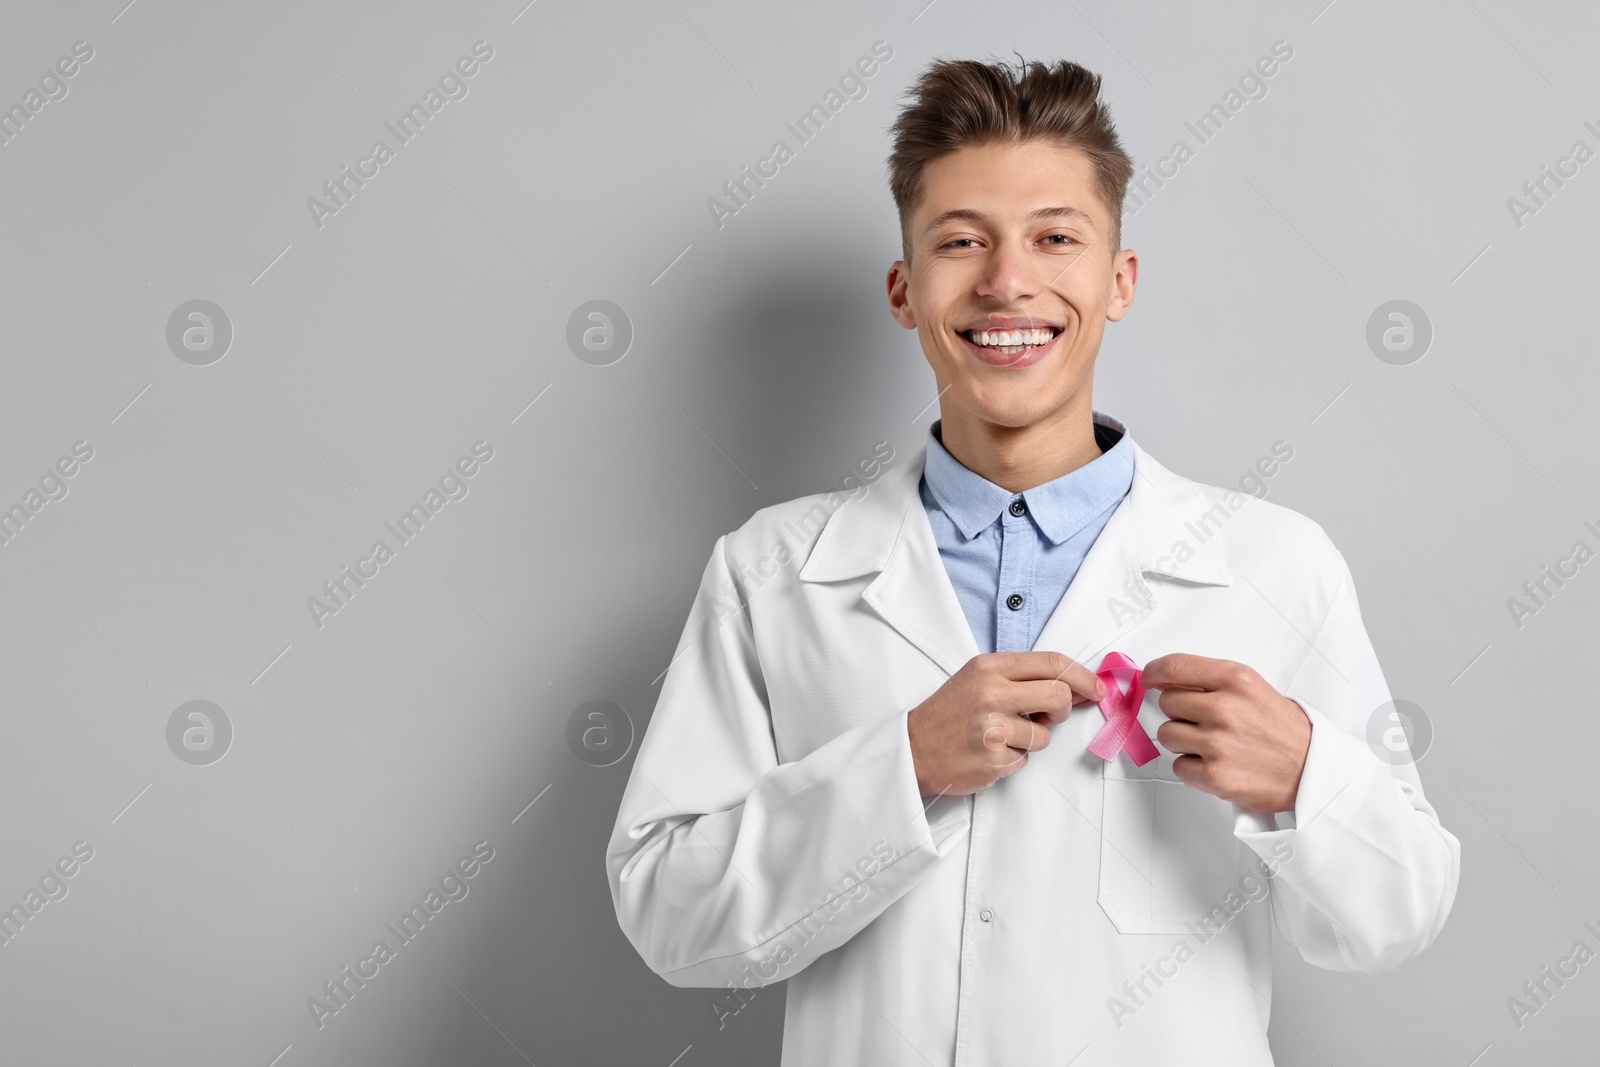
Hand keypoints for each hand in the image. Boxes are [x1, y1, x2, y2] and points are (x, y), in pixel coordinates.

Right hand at [907, 651, 1104, 797]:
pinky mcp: (994, 759)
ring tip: (1001, 736)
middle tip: (1048, 717)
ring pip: (1046, 735)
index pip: (1052, 663)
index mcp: (989, 667)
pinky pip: (1025, 759)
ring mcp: (993, 727)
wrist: (912, 749)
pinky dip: (1013, 758)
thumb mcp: (977, 679)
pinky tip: (990, 751)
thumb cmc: (948, 714)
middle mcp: (992, 693)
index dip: (1082, 676)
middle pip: (1059, 696)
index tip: (1096, 687)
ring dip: (1031, 740)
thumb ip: (1021, 677)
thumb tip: (1074, 685)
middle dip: (1063, 709)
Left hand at [1140, 653, 1311, 815]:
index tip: (1149, 679)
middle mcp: (1224, 708)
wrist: (1313, 770)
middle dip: (1179, 712)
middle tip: (1203, 722)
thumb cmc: (1284, 731)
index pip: (1174, 667)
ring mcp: (1217, 742)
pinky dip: (1192, 768)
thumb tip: (1167, 681)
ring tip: (1214, 745)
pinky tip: (1217, 764)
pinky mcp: (1214, 774)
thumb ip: (1212, 681)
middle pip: (1167, 702)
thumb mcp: (1254, 689)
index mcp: (1235, 680)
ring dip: (1184, 741)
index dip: (1154, 672)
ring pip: (1167, 734)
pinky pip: (1179, 766)